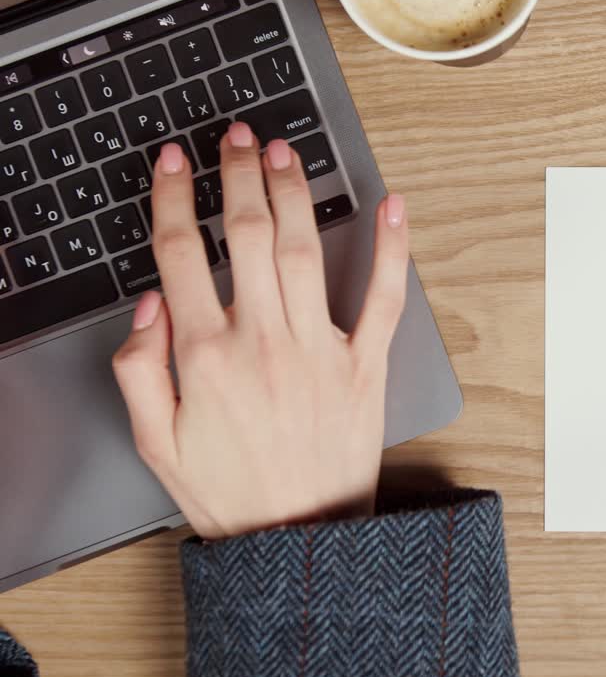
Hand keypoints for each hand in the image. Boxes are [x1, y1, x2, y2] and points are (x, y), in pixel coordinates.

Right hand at [111, 122, 409, 538]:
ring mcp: (320, 351)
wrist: (301, 538)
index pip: (182, 256)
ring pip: (303, 253)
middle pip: (247, 237)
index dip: (176, 199)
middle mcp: (264, 343)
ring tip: (283, 154)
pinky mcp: (366, 366)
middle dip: (238, 177)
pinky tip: (392, 207)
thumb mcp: (157, 444)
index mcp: (206, 357)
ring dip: (293, 195)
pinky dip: (391, 251)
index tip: (175, 163)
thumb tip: (150, 304)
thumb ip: (141, 371)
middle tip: (236, 138)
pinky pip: (382, 299)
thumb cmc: (231, 493)